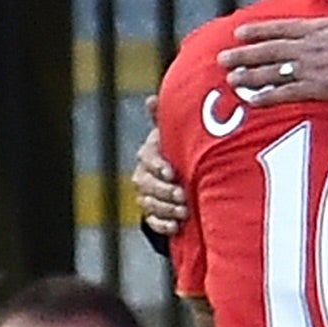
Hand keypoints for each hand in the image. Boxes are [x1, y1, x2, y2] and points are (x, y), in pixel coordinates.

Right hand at [132, 100, 186, 234]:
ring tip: (184, 211)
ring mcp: (147, 195)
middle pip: (146, 184)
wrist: (183, 176)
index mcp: (149, 154)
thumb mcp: (175, 133)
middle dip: (164, 191)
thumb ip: (164, 119)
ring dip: (166, 208)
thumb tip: (150, 99)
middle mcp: (143, 174)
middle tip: (183, 196)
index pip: (147, 159)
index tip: (172, 173)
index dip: (158, 166)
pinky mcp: (152, 213)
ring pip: (149, 203)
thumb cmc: (181, 148)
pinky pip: (152, 221)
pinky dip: (163, 224)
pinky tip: (175, 227)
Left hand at [216, 0, 327, 104]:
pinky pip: (290, 94)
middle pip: (270, 51)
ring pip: (274, 72)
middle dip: (244, 55)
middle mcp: (312, 47)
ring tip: (232, 80)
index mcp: (320, 26)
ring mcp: (315, 69)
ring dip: (251, 76)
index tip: (239, 32)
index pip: (281, 28)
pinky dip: (270, 97)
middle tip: (222, 59)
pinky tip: (254, 100)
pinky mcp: (323, 89)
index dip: (258, 30)